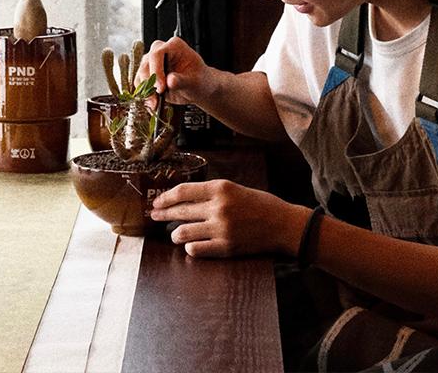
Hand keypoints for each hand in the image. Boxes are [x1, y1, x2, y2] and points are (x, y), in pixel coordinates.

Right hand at [138, 36, 211, 103]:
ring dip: (146, 92)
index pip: (157, 54)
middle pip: (146, 65)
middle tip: (156, 99)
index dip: (156, 71)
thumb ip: (182, 80)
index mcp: (174, 45)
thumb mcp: (194, 82)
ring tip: (156, 104)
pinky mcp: (147, 74)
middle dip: (149, 84)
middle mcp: (160, 50)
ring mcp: (151, 62)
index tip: (160, 88)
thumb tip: (170, 80)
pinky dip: (144, 95)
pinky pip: (140, 84)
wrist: (196, 88)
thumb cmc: (198, 80)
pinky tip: (153, 103)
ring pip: (140, 75)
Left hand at [149, 179, 308, 257]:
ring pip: (183, 233)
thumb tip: (184, 199)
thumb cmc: (260, 204)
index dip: (166, 197)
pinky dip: (190, 247)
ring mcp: (221, 229)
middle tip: (154, 216)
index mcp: (221, 188)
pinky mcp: (226, 247)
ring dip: (175, 234)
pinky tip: (191, 245)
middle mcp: (219, 207)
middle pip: (180, 211)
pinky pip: (196, 249)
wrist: (283, 224)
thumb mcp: (235, 189)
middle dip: (163, 214)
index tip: (157, 201)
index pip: (183, 191)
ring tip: (175, 234)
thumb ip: (212, 194)